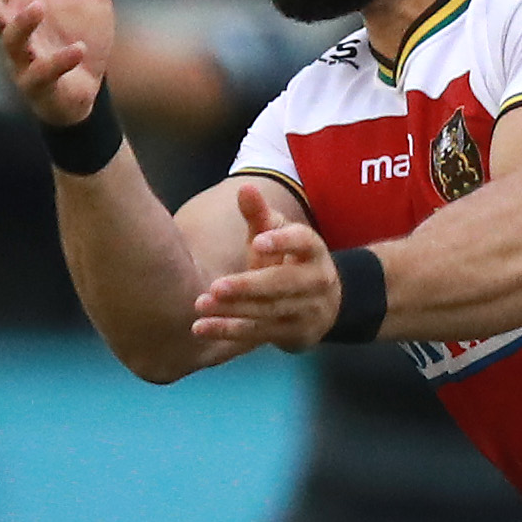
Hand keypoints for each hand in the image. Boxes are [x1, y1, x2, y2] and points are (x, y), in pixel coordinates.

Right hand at [0, 0, 115, 126]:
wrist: (88, 90)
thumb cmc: (80, 39)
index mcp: (22, 2)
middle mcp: (17, 30)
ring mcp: (25, 61)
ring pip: (13, 43)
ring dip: (21, 24)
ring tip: (35, 6)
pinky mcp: (42, 87)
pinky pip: (45, 72)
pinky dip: (60, 60)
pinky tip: (77, 49)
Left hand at [189, 180, 341, 350]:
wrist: (321, 305)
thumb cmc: (290, 261)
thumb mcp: (278, 235)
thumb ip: (260, 215)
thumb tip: (245, 187)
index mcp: (314, 250)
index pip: (303, 241)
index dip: (282, 242)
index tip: (257, 242)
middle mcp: (317, 280)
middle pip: (282, 283)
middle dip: (248, 286)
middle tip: (215, 287)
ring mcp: (308, 310)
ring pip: (268, 311)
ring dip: (233, 310)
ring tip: (200, 305)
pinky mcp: (294, 334)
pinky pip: (259, 333)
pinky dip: (230, 331)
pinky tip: (202, 328)